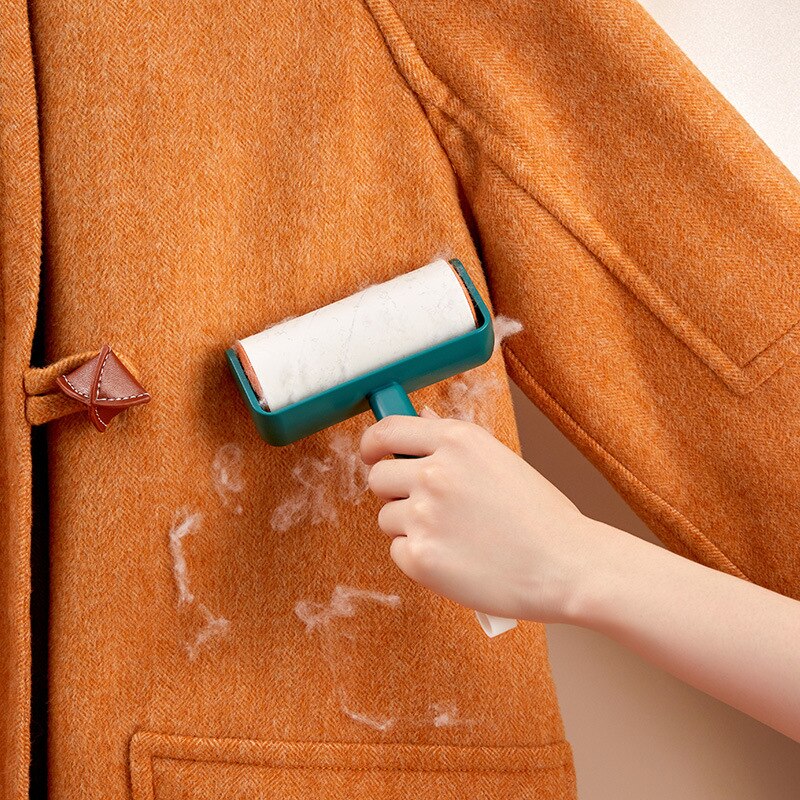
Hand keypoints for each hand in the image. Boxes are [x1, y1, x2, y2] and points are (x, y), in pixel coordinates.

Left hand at [359, 408, 604, 623]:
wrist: (567, 566)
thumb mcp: (499, 460)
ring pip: (386, 517)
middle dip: (394, 492)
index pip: (386, 431)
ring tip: (454, 536)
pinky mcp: (420, 557)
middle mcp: (435, 472)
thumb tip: (418, 418)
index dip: (372, 445)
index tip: (373, 455)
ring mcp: (424, 515)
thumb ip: (451, 441)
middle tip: (425, 507)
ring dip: (409, 527)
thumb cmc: (541, 516)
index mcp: (457, 441)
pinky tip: (455, 558)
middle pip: (378, 477)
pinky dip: (418, 557)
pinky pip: (398, 551)